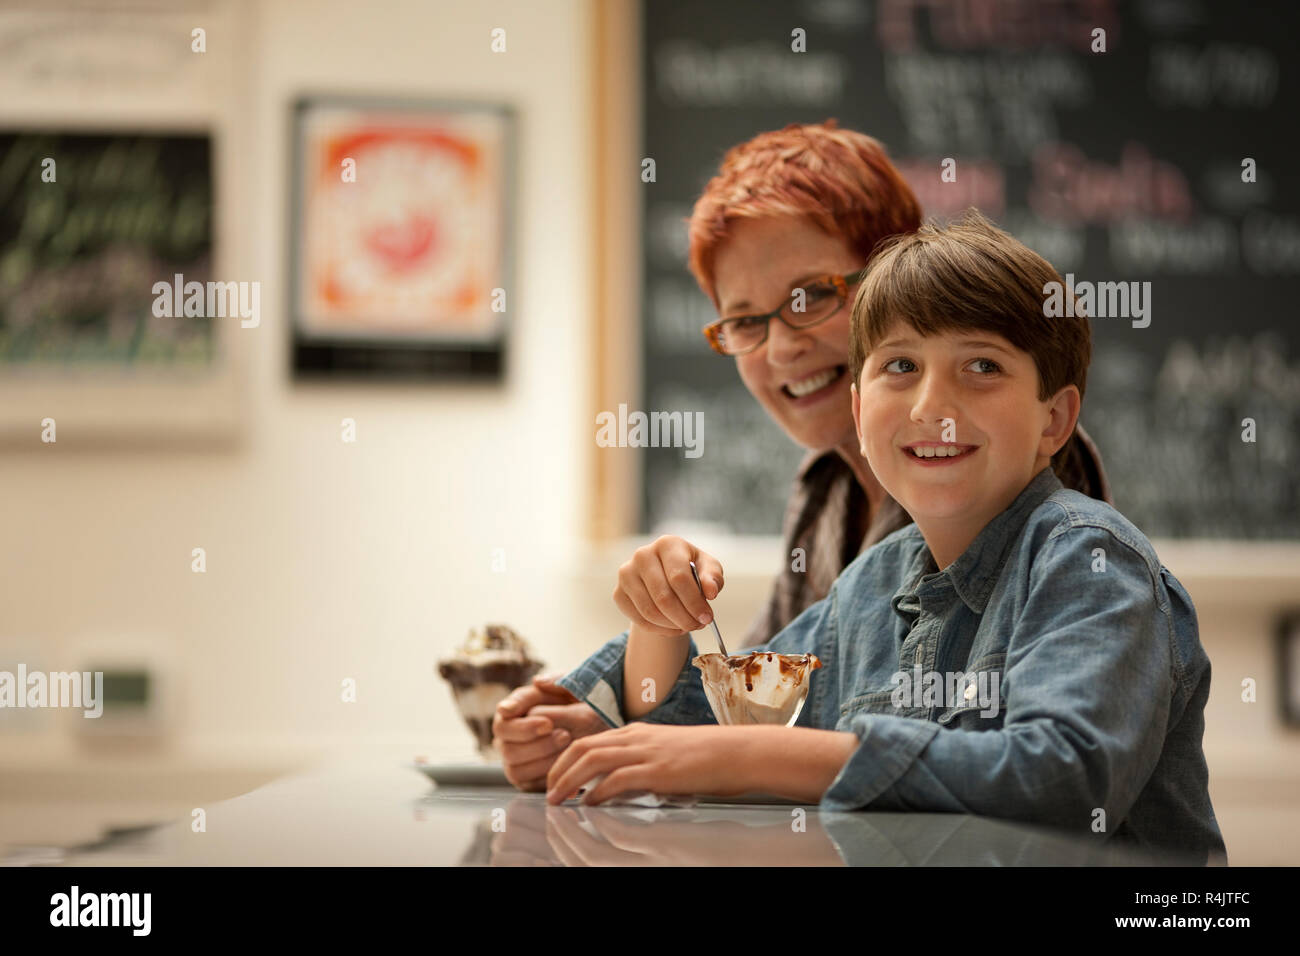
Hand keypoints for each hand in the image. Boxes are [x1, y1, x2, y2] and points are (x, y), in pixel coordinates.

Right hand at [495, 673, 609, 791]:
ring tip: (567, 746)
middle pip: (507, 747)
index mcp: (513, 709)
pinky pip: (528, 784)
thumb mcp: (570, 688)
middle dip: (538, 744)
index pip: (505, 718)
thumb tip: (538, 682)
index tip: (547, 723)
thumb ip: (556, 682)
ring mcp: (513, 759)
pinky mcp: (524, 779)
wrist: (594, 725)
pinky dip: (547, 774)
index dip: (523, 724)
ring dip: (543, 759)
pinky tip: (565, 763)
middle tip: (564, 735)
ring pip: (516, 768)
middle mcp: (508, 736)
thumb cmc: (576, 703)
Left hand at [545, 723, 754, 805]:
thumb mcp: (666, 753)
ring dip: (569, 780)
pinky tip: (589, 803)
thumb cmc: (707, 757)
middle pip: (582, 747)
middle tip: (547, 791)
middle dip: (558, 769)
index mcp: (636, 732)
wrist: (737, 753)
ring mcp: (646, 752)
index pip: (588, 741)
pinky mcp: (658, 770)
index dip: (565, 759)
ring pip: (592, 759)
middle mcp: (636, 738)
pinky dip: (598, 791)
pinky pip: (618, 778)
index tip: (554, 779)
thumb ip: (642, 763)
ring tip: (558, 799)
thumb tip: (620, 784)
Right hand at [613, 535, 724, 637]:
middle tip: (698, 626)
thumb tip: (711, 592)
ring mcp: (626, 574)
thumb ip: (713, 578)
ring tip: (687, 626)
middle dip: (685, 618)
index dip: (694, 602)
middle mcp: (642, 555)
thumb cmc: (690, 569)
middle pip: (663, 597)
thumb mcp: (707, 568)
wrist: (664, 575)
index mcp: (667, 544)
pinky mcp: (618, 593)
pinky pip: (639, 619)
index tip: (707, 617)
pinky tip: (672, 627)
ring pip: (650, 611)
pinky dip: (659, 630)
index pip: (679, 577)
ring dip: (672, 626)